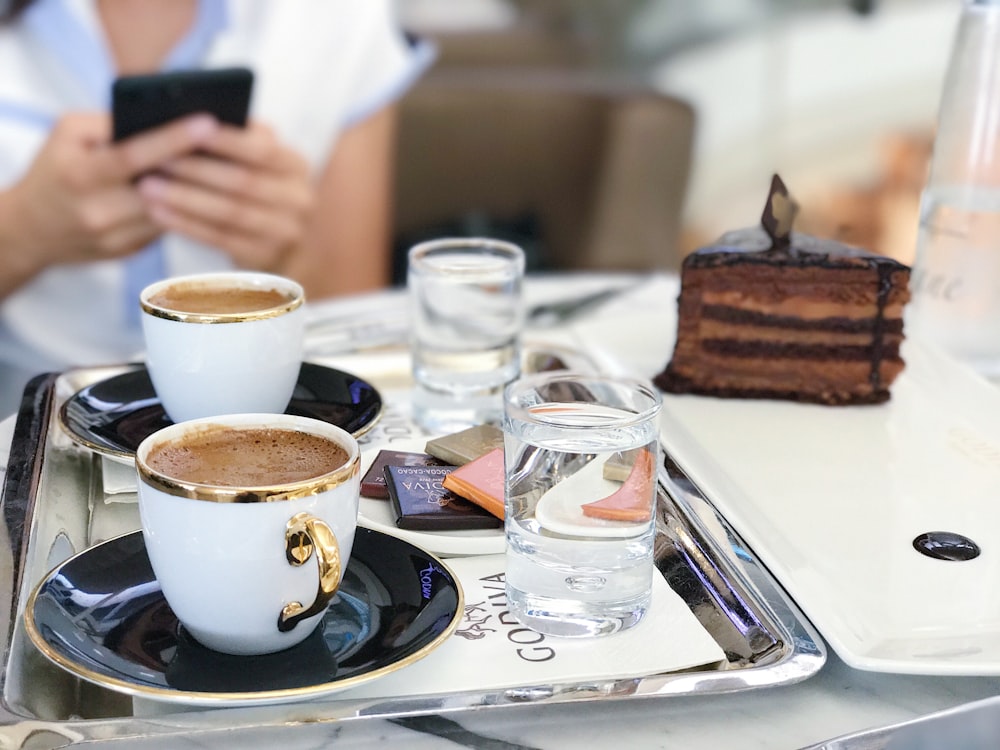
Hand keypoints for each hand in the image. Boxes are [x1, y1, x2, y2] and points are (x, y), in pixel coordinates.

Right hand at [2, 112, 220, 270]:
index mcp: (80, 175)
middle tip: (236, 143)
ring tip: (232, 163)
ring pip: (173, 211)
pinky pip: (168, 226)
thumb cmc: (55, 169)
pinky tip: (213, 190)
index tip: (208, 122)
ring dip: (202, 190)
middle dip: (200, 166)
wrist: (31, 229)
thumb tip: (161, 118)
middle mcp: (98, 212)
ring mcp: (116, 238)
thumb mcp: (67, 135)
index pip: (133, 156)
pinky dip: (189, 207)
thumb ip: (109, 124)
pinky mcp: (131, 252)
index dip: (172, 139)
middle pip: (163, 188)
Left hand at [136, 120, 314, 272]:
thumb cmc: (254, 185)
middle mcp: (299, 200)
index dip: (227, 140)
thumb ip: (239, 137)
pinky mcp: (264, 257)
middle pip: (243, 183)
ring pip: (229, 213)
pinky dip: (186, 224)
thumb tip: (192, 116)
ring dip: (184, 198)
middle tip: (154, 158)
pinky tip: (157, 212)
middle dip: (196, 170)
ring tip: (147, 186)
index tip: (188, 127)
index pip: (263, 150)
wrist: (276, 239)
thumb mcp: (257, 160)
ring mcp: (285, 232)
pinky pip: (220, 239)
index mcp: (296, 166)